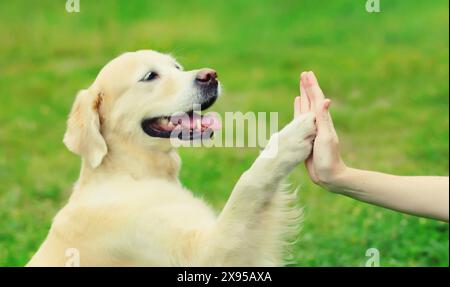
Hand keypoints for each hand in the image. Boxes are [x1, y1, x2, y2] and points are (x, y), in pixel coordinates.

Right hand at [295, 71, 346, 188]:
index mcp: (322, 120)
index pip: (316, 98)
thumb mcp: (326, 137)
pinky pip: (301, 118)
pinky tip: (297, 104)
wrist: (328, 175)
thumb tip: (326, 100)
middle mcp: (318, 122)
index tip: (307, 74)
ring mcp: (312, 128)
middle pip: (312, 100)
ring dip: (303, 96)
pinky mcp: (306, 135)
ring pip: (306, 108)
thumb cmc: (328, 157)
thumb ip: (324, 119)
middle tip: (304, 74)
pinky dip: (299, 109)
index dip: (312, 86)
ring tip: (300, 86)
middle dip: (308, 87)